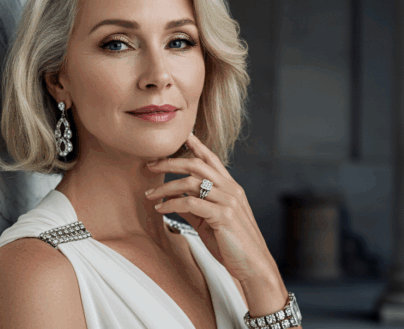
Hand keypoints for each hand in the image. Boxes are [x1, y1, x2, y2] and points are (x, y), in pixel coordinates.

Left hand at [145, 133, 277, 283]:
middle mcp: (231, 189)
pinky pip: (191, 203)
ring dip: (166, 187)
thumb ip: (195, 208)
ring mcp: (228, 201)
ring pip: (191, 182)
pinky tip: (161, 209)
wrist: (253, 266)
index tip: (182, 136)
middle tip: (150, 165)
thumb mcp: (210, 222)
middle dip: (170, 162)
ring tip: (150, 195)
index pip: (212, 159)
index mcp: (231, 188)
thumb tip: (174, 199)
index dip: (197, 146)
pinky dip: (172, 204)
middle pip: (197, 165)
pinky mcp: (224, 215)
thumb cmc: (233, 245)